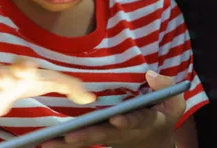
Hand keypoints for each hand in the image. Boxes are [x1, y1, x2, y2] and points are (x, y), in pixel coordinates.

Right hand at [0, 57, 95, 129]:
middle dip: (5, 73)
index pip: (26, 66)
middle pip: (3, 73)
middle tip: (8, 76)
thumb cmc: (23, 83)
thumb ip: (68, 87)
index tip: (29, 68)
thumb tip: (92, 98)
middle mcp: (3, 76)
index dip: (27, 67)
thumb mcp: (45, 82)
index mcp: (21, 72)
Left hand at [42, 71, 184, 147]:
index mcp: (145, 122)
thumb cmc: (161, 115)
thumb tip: (151, 75)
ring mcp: (109, 137)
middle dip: (86, 136)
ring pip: (87, 140)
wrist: (155, 142)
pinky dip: (62, 143)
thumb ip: (167, 87)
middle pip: (103, 135)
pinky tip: (42, 141)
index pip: (137, 121)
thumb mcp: (174, 101)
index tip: (116, 118)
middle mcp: (123, 132)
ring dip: (66, 143)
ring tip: (45, 142)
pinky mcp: (97, 137)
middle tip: (69, 137)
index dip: (127, 120)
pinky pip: (79, 141)